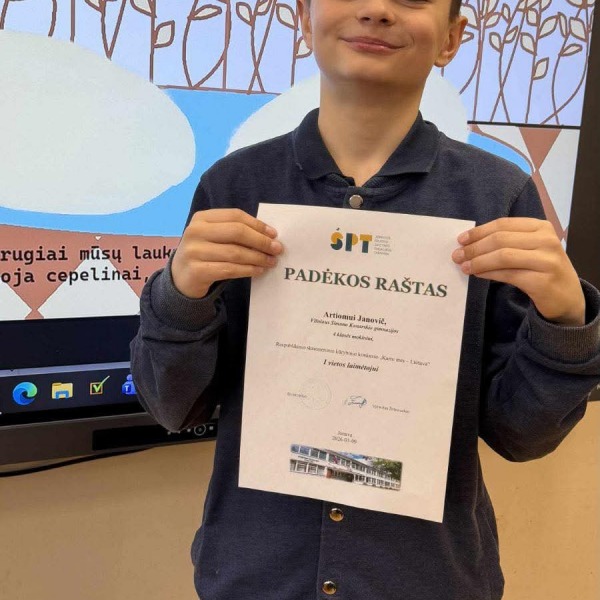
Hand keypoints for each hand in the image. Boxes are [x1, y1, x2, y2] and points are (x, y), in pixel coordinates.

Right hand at [171, 208, 282, 298]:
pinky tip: (259, 271)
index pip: (235, 216)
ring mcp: (194, 251)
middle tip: (277, 249)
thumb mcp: (214, 236)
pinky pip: (230, 269)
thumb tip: (269, 236)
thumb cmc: (205, 253)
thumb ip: (235, 232)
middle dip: (261, 241)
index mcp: (202, 218)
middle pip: (237, 232)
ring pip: (235, 253)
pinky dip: (248, 270)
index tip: (274, 234)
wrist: (180, 277)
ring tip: (271, 262)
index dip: (257, 224)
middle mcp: (195, 232)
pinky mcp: (197, 271)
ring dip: (258, 258)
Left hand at [452, 217, 584, 325]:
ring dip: (478, 261)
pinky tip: (477, 274)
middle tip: (457, 255)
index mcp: (541, 227)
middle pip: (500, 239)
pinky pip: (508, 274)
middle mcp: (547, 240)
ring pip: (503, 256)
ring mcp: (547, 261)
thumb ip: (506, 242)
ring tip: (463, 266)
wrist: (567, 297)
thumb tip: (469, 244)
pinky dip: (488, 273)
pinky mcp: (542, 281)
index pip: (503, 224)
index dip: (479, 231)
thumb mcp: (529, 249)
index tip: (461, 239)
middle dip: (474, 247)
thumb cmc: (542, 269)